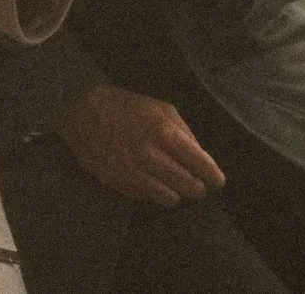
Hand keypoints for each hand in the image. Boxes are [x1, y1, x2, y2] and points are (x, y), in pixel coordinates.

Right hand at [56, 83, 225, 206]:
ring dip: (180, 193)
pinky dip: (161, 196)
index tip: (219, 182)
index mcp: (165, 130)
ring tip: (181, 189)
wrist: (85, 114)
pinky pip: (151, 197)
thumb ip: (183, 130)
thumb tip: (201, 154)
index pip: (198, 161)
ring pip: (171, 195)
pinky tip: (163, 190)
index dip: (212, 175)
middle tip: (199, 186)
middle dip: (197, 187)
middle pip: (188, 183)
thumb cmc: (127, 107)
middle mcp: (152, 153)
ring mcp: (137, 171)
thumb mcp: (160, 108)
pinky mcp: (123, 183)